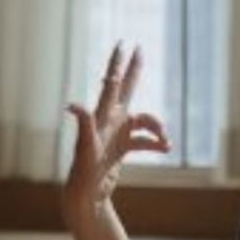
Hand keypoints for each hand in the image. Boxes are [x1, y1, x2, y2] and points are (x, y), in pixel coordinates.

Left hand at [63, 45, 170, 225]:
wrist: (86, 195)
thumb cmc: (83, 171)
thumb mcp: (86, 147)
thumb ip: (83, 124)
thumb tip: (72, 105)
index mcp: (102, 116)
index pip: (111, 84)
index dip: (117, 64)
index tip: (123, 44)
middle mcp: (109, 121)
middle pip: (125, 89)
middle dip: (133, 70)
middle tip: (140, 49)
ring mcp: (116, 134)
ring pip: (143, 121)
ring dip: (158, 129)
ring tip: (167, 143)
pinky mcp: (121, 148)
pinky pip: (144, 140)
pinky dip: (155, 143)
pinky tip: (165, 150)